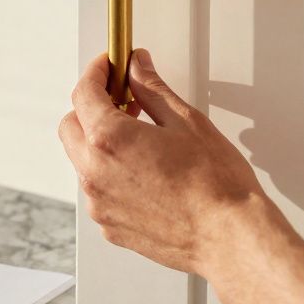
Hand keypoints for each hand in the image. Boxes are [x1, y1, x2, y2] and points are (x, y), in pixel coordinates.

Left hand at [58, 52, 303, 303]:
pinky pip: (98, 191)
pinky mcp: (110, 226)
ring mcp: (100, 203)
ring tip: (141, 139)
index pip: (84, 93)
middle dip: (91, 108)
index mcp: (110, 139)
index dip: (97, 73)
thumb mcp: (186, 121)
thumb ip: (151, 89)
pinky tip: (145, 173)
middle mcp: (95, 172)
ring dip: (100, 144)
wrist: (231, 238)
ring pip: (82, 160)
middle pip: (71, 126)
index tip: (110, 66)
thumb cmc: (216, 185)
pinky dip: (111, 175)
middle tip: (125, 100)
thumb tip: (137, 67)